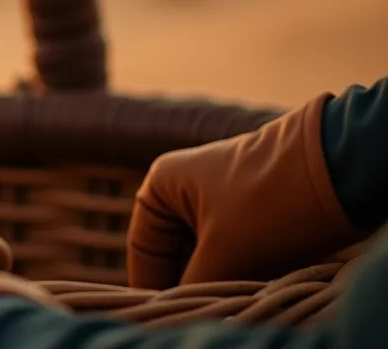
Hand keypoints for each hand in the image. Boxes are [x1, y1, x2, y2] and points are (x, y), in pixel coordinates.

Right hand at [127, 95, 365, 288]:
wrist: (341, 169)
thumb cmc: (269, 205)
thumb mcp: (223, 257)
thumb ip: (193, 289)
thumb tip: (182, 310)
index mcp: (162, 184)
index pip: (143, 249)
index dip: (153, 287)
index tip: (171, 315)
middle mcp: (187, 186)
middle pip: (175, 251)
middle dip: (191, 282)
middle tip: (207, 308)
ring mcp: (222, 196)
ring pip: (207, 252)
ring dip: (219, 277)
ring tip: (233, 296)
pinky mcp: (254, 208)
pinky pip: (234, 247)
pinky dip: (240, 268)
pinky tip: (253, 285)